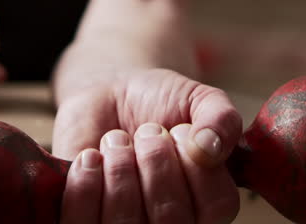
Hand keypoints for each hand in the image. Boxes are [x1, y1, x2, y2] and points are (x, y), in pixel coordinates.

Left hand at [54, 68, 241, 222]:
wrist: (112, 94)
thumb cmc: (163, 103)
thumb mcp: (200, 99)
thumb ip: (221, 118)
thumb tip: (209, 148)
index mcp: (208, 203)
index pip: (217, 207)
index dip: (197, 165)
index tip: (179, 130)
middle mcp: (171, 223)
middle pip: (170, 219)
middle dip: (156, 160)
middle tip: (147, 131)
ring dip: (121, 168)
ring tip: (118, 139)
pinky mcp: (85, 219)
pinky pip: (83, 222)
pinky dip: (86, 182)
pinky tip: (91, 155)